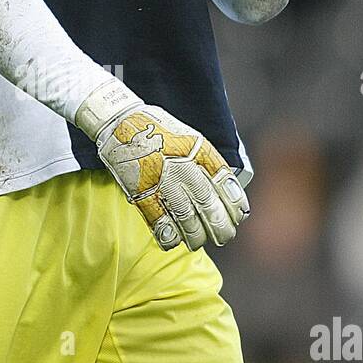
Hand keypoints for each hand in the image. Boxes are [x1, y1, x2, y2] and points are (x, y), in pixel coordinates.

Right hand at [76, 86, 248, 250]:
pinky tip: (175, 241)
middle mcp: (183, 167)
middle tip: (225, 236)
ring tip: (199, 241)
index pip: (225, 183)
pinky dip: (169, 235)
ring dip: (196, 235)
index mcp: (198, 151)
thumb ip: (206, 161)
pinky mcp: (141, 191)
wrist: (122, 121)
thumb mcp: (190, 137)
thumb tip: (226, 188)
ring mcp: (162, 181)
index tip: (239, 215)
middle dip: (220, 226)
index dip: (234, 203)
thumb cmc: (158, 129)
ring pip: (187, 217)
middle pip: (208, 204)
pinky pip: (159, 220)